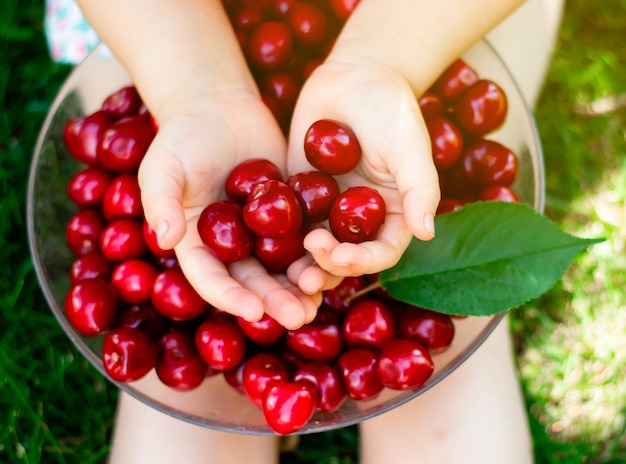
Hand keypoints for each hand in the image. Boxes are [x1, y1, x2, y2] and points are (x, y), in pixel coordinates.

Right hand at [138, 89, 322, 328]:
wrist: (221, 108)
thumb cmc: (184, 137)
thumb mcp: (163, 166)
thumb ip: (160, 201)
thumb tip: (165, 239)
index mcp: (198, 243)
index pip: (212, 279)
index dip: (231, 298)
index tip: (254, 311)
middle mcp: (232, 245)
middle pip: (253, 280)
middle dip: (274, 301)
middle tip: (298, 317)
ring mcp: (262, 232)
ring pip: (282, 267)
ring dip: (300, 287)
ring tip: (319, 301)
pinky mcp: (289, 213)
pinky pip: (304, 238)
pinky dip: (317, 254)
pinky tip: (336, 266)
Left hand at [287, 59, 440, 278]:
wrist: (355, 76)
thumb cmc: (391, 109)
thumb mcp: (410, 146)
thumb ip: (420, 188)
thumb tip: (427, 233)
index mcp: (392, 215)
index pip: (381, 252)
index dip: (361, 262)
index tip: (338, 255)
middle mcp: (359, 218)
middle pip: (344, 256)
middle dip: (326, 267)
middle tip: (305, 267)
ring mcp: (327, 207)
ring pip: (314, 245)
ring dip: (300, 261)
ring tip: (284, 270)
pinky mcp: (300, 192)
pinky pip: (288, 217)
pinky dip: (278, 232)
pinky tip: (261, 238)